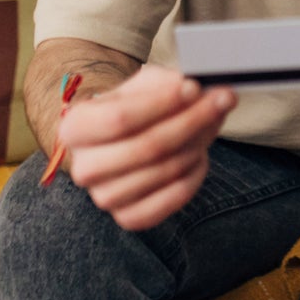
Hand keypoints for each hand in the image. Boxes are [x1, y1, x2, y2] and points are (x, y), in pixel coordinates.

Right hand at [57, 64, 236, 231]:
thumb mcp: (144, 85)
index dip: (162, 104)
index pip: (120, 118)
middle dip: (192, 121)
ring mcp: (104, 197)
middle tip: (223, 100)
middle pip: (147, 147)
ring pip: (165, 171)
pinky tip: (200, 155)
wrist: (126, 139)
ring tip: (210, 123)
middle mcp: (84, 167)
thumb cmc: (135, 107)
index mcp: (75, 128)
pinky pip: (172, 198)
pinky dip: (195, 175)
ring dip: (198, 144)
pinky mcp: (129, 217)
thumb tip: (195, 88)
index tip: (195, 88)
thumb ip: (166, 83)